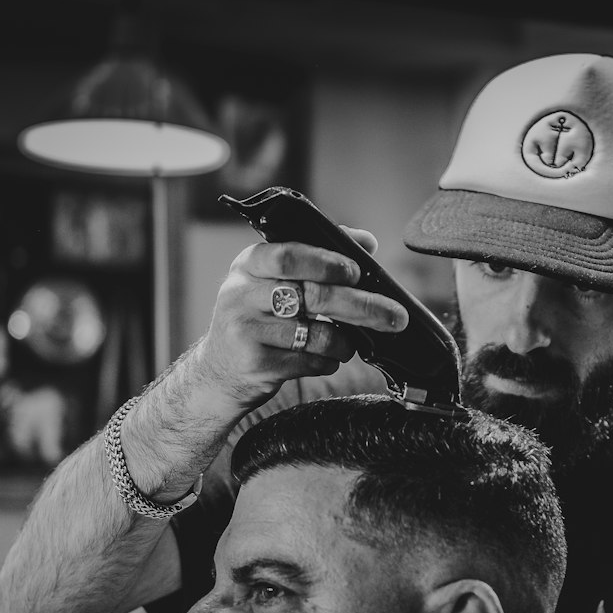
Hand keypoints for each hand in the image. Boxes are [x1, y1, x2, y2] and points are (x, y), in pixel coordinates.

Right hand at [193, 226, 409, 408]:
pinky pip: (310, 361)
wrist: (218, 370)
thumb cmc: (258, 316)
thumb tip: (366, 242)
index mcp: (249, 264)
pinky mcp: (255, 364)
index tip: (356, 272)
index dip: (326, 263)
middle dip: (361, 305)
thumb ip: (317, 256)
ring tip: (348, 343)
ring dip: (345, 341)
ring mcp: (245, 331)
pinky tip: (324, 358)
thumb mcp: (273, 280)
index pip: (287, 256)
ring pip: (316, 334)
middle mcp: (241, 294)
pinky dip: (328, 361)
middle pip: (312, 295)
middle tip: (394, 315)